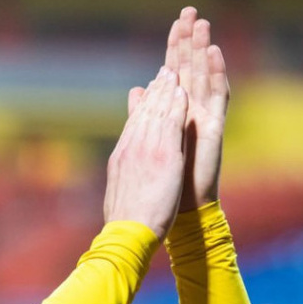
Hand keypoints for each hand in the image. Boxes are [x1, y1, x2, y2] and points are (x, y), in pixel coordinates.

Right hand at [103, 66, 187, 239]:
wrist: (127, 232)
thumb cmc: (125, 220)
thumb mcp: (119, 190)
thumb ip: (123, 173)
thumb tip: (120, 172)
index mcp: (122, 157)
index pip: (134, 124)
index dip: (143, 105)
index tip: (149, 90)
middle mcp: (132, 148)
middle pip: (144, 112)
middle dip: (154, 90)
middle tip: (163, 71)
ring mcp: (146, 149)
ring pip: (157, 112)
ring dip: (166, 90)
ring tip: (173, 72)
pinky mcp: (162, 155)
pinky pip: (171, 123)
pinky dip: (175, 105)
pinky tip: (182, 92)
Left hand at [165, 6, 229, 211]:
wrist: (177, 208)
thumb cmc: (162, 179)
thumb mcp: (148, 139)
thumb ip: (147, 111)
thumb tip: (137, 88)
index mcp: (174, 111)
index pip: (174, 71)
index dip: (174, 47)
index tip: (174, 22)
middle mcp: (192, 110)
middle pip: (191, 66)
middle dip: (189, 39)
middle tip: (189, 10)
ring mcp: (205, 117)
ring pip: (205, 75)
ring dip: (204, 48)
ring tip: (202, 23)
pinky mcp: (215, 127)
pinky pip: (218, 95)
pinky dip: (217, 73)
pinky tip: (214, 52)